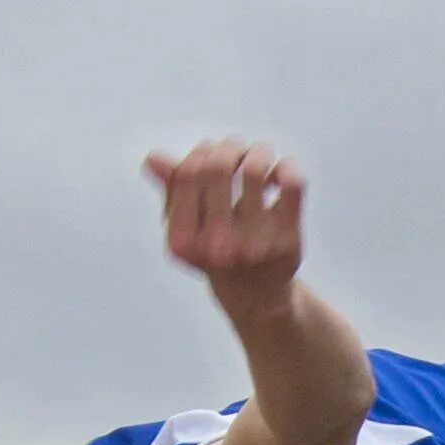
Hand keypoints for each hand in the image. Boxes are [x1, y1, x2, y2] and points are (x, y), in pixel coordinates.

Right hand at [144, 137, 303, 313]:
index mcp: (183, 243)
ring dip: (258, 152)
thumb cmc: (218, 252)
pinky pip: (292, 182)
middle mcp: (217, 247)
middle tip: (237, 150)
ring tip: (259, 157)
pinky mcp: (287, 240)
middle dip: (229, 146)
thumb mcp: (187, 227)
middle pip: (218, 167)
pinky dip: (287, 167)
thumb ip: (172, 191)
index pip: (187, 175)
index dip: (201, 152)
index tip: (212, 152)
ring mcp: (254, 245)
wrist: (257, 297)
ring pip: (256, 169)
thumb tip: (152, 159)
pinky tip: (278, 176)